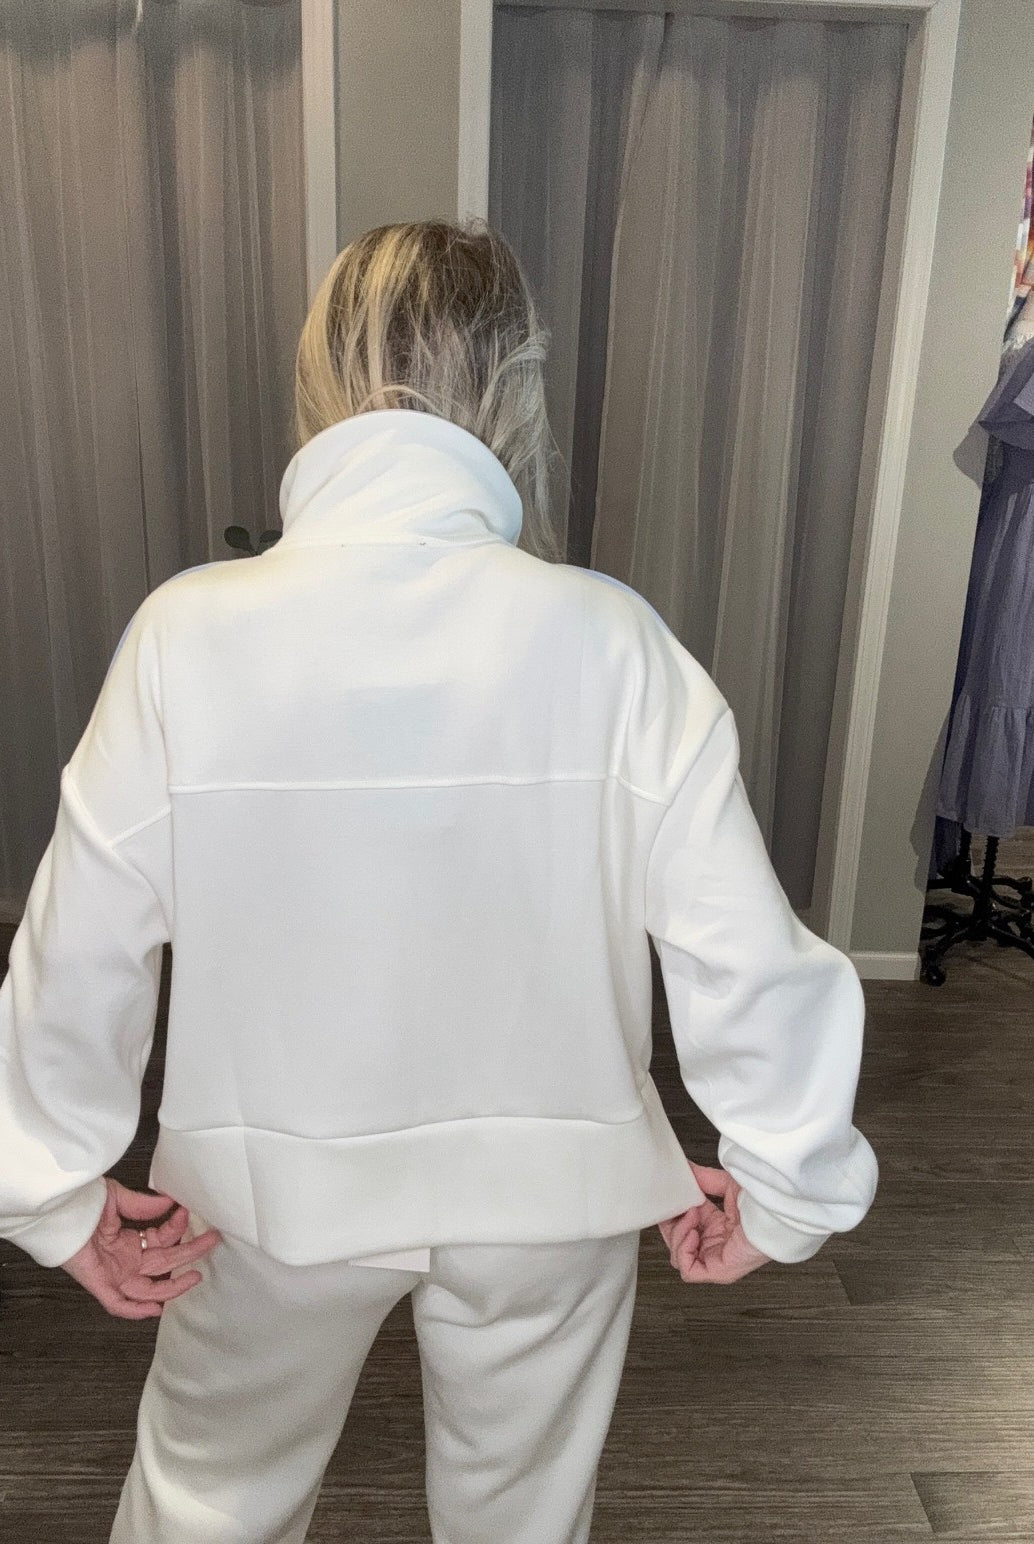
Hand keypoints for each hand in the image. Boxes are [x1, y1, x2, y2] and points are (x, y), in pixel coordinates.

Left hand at [59, 1177, 221, 1319]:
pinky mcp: (99, 1284)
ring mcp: (114, 1274)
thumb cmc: (82, 1205)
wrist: (56, 1213)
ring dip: (173, 1286)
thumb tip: (170, 1203)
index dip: (176, 1229)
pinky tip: (156, 1310)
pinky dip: (136, 1310)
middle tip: (212, 1242)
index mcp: (129, 1241)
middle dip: (189, 1255)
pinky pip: (118, 1303)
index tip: (186, 1213)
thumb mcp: (117, 1198)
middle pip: (163, 1264)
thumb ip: (143, 1205)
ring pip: (148, 1289)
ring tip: (195, 1277)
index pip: (161, 1240)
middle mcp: (125, 1260)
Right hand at [658, 1161, 773, 1283]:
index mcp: (717, 1227)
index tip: (668, 1199)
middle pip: (677, 1243)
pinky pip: (689, 1271)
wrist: (776, 1213)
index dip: (673, 1214)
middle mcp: (715, 1245)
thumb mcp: (727, 1184)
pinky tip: (693, 1233)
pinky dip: (684, 1251)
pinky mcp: (719, 1272)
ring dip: (678, 1234)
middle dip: (671, 1225)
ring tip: (691, 1215)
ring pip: (679, 1257)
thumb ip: (703, 1179)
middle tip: (674, 1207)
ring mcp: (716, 1261)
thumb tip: (684, 1168)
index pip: (683, 1226)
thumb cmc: (762, 1202)